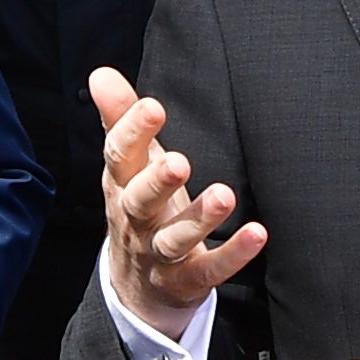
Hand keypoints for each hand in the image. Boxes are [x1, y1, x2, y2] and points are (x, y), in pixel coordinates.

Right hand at [90, 68, 263, 326]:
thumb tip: (101, 74)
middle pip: (140, 201)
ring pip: (175, 239)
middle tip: (179, 162)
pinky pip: (209, 269)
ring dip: (199, 218)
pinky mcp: (187, 280)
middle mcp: (137, 220)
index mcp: (121, 185)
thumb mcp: (127, 164)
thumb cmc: (138, 204)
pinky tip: (258, 234)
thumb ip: (119, 119)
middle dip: (158, 181)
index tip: (152, 107)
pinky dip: (233, 254)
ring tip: (224, 195)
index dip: (132, 132)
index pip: (120, 157)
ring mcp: (160, 254)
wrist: (134, 284)